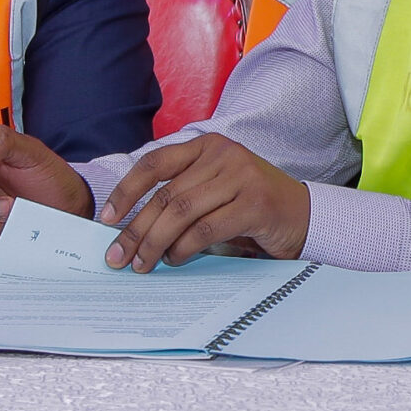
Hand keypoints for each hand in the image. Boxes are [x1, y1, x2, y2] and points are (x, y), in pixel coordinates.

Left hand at [99, 135, 310, 271]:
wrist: (303, 216)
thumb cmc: (250, 205)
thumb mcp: (214, 189)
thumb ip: (181, 195)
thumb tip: (130, 226)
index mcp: (208, 146)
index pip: (155, 163)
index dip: (126, 191)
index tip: (106, 219)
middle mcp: (224, 155)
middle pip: (165, 194)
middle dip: (135, 229)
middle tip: (117, 257)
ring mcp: (241, 177)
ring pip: (181, 213)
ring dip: (154, 243)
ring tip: (142, 264)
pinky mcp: (255, 204)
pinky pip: (205, 229)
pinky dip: (183, 249)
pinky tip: (175, 260)